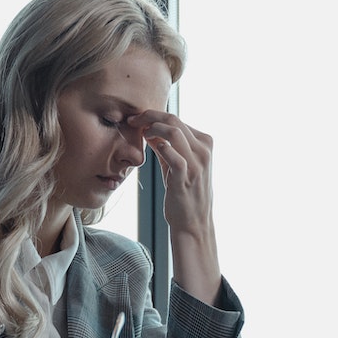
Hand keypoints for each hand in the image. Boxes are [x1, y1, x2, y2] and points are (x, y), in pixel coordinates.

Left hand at [127, 109, 213, 235]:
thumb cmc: (184, 193)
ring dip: (152, 128)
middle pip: (174, 120)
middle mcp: (204, 150)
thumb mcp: (176, 165)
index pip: (177, 120)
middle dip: (150, 116)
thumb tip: (148, 129)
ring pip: (174, 132)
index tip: (138, 119)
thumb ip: (165, 146)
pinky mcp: (186, 177)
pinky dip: (160, 147)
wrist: (193, 222)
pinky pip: (172, 155)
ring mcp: (197, 163)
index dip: (154, 115)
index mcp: (205, 143)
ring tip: (140, 133)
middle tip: (133, 120)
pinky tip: (150, 148)